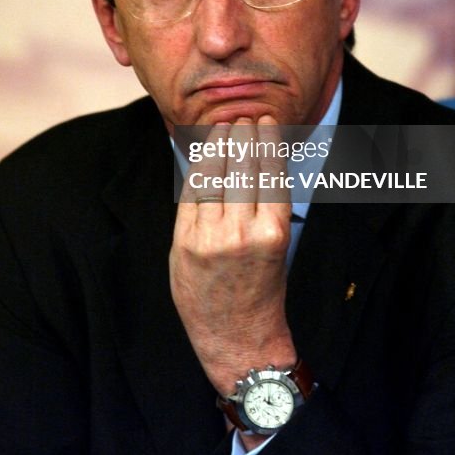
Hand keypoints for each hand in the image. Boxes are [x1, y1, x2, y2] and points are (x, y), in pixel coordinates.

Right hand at [169, 115, 295, 400]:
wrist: (238, 337)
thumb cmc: (204, 297)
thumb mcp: (179, 257)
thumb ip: (188, 214)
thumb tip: (200, 167)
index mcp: (188, 237)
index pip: (199, 178)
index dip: (210, 148)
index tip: (216, 129)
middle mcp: (216, 233)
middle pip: (226, 170)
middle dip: (235, 138)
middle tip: (239, 117)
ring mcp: (248, 235)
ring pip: (251, 174)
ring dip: (256, 142)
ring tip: (257, 120)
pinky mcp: (276, 237)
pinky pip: (274, 189)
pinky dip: (273, 162)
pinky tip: (273, 145)